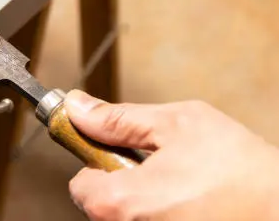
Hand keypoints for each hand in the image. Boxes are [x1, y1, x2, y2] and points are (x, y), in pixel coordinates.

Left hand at [65, 90, 278, 220]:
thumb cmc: (239, 169)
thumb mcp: (176, 125)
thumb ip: (118, 119)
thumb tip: (76, 106)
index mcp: (120, 204)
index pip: (80, 186)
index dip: (100, 162)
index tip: (122, 151)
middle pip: (103, 206)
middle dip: (124, 182)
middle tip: (163, 168)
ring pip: (130, 217)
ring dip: (147, 201)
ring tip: (185, 187)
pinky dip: (165, 214)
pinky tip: (195, 205)